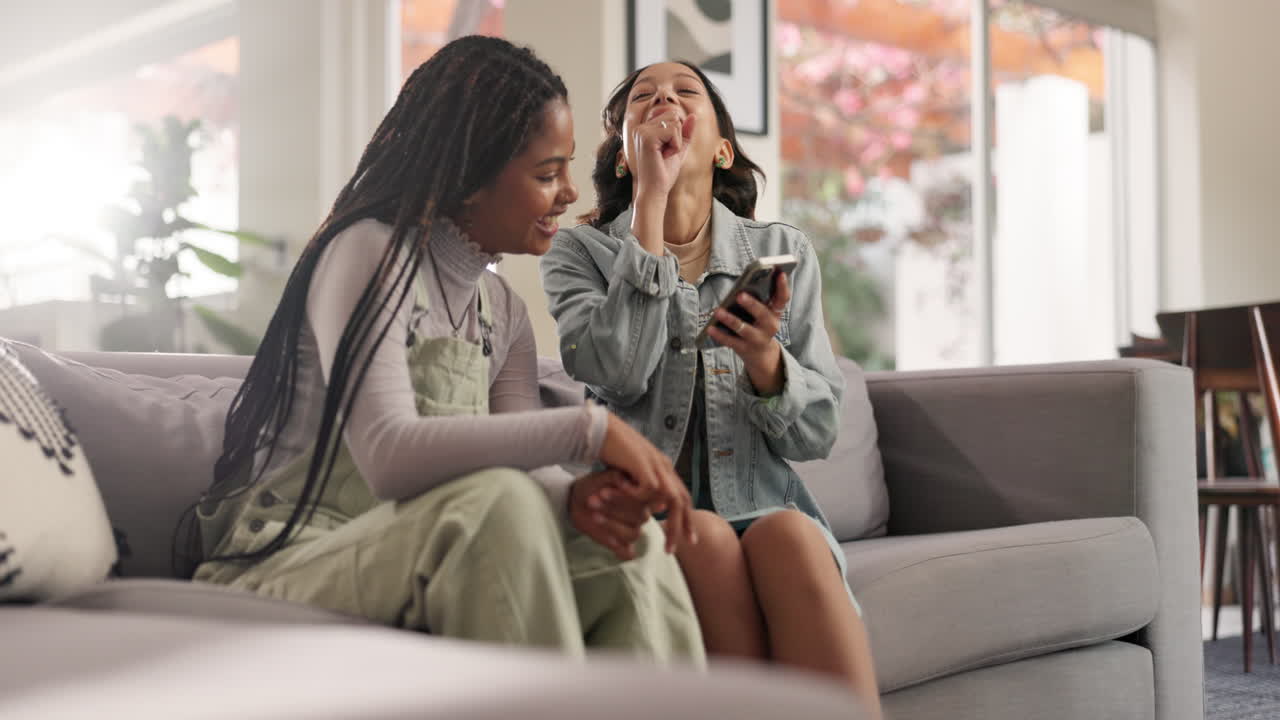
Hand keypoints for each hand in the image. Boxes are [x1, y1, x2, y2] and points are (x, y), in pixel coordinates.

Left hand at [569, 469, 647, 559]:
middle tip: (594, 501)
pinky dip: (619, 548)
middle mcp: (640, 513)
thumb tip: (625, 481)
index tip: (603, 492)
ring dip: (613, 525)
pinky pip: (628, 552)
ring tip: (595, 515)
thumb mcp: (601, 476)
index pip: (643, 499)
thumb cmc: (592, 486)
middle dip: (614, 509)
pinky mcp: (621, 543)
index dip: (623, 497)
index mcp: (641, 495)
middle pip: (639, 517)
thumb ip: (615, 477)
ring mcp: (631, 529)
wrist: (576, 500)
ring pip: (633, 534)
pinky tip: (608, 539)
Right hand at [597, 413, 696, 552]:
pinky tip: (627, 502)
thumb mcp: (631, 473)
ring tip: (665, 545)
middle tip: (676, 548)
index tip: (688, 538)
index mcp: (663, 468)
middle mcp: (664, 466)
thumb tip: (648, 504)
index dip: (686, 518)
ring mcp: (656, 464)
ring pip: (673, 500)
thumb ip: (641, 485)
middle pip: (683, 500)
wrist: (602, 429)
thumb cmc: (612, 451)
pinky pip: (649, 489)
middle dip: (684, 526)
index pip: (682, 496)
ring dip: (671, 524)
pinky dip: (640, 499)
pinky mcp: (644, 464)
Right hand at [629, 112, 695, 201]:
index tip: (666, 150)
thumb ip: (685, 132)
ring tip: (664, 156)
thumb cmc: (664, 172)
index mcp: (644, 128)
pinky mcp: (646, 137)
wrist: (655, 191)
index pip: (671, 115)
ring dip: (676, 142)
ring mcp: (642, 131)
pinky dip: (675, 146)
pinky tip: (664, 157)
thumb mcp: (678, 148)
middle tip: (666, 153)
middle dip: (677, 136)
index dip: (677, 134)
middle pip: (674, 115)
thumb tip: (693, 115)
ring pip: (675, 122)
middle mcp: (640, 127)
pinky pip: (673, 131)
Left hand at [705, 272, 790, 395]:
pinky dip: (719, 334)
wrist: (761, 355)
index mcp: (775, 313)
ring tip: (718, 311)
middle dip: (752, 305)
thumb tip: (743, 285)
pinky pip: (730, 341)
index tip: (780, 273)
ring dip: (730, 320)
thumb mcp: (764, 314)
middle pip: (762, 314)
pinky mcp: (744, 348)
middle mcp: (770, 326)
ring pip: (743, 329)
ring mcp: (757, 339)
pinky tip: (710, 328)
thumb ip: (758, 300)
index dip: (783, 286)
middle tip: (740, 295)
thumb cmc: (759, 326)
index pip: (783, 298)